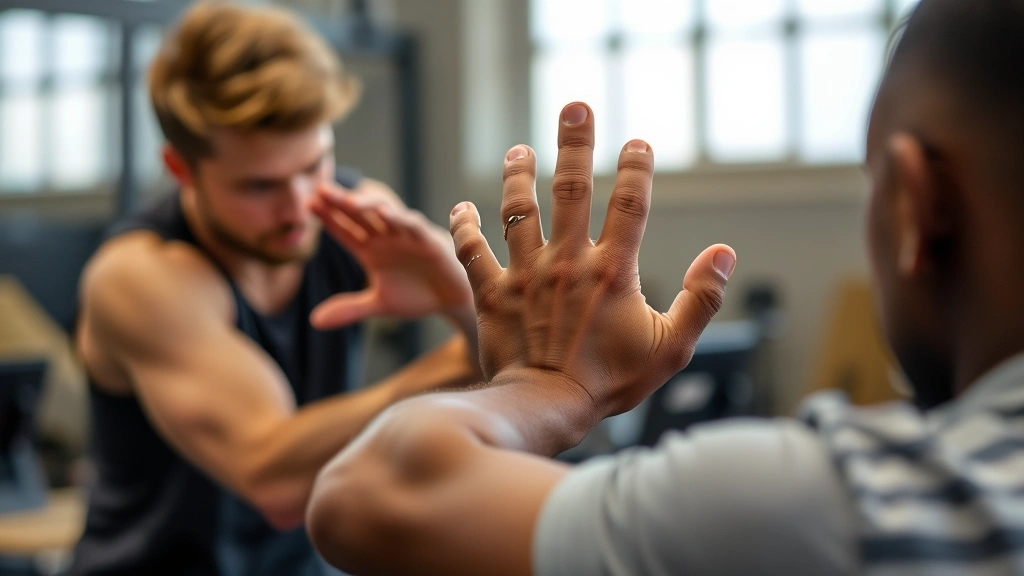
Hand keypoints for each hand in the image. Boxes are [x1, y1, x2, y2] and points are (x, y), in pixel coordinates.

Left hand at [309, 179, 474, 336]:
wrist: (452, 301)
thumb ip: (349, 309)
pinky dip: (399, 218)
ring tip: (347, 201)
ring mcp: (405, 235)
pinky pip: (411, 224)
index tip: (307, 206)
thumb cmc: (417, 296)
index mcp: (370, 250)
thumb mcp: (379, 304)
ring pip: (383, 213)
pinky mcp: (427, 239)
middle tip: (320, 191)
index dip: (327, 218)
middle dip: (340, 203)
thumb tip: (315, 321)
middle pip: (358, 215)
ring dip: (367, 205)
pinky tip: (384, 213)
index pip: (344, 230)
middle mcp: (385, 237)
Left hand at [448, 102, 735, 417]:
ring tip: (518, 150)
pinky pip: (473, 251)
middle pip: (571, 189)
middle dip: (575, 144)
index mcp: (611, 270)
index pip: (630, 204)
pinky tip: (462, 207)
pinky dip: (465, 226)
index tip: (638, 141)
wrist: (547, 406)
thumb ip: (701, 299)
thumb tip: (724, 252)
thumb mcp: (671, 346)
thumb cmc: (612, 382)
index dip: (637, 168)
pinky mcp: (492, 293)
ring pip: (518, 210)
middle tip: (574, 108)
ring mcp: (525, 274)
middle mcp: (566, 261)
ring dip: (517, 176)